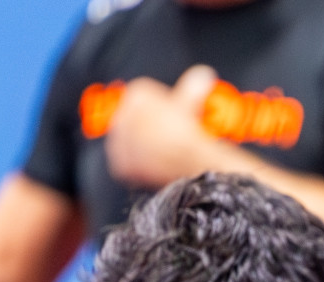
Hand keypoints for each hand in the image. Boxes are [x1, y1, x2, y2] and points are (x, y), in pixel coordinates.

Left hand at [105, 66, 217, 188]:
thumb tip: (203, 74)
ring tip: (164, 153)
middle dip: (149, 127)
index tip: (174, 118)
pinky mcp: (121, 164)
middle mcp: (122, 114)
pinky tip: (154, 166)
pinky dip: (138, 166)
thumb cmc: (192, 131)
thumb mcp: (196, 101)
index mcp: (138, 94)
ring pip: (131, 141)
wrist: (192, 161)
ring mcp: (120, 141)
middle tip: (171, 137)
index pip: (145, 99)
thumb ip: (195, 85)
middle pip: (136, 120)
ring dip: (143, 146)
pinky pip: (127, 163)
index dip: (162, 109)